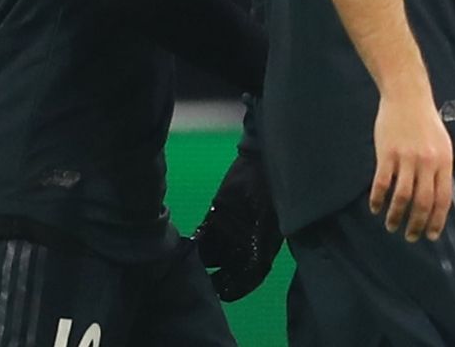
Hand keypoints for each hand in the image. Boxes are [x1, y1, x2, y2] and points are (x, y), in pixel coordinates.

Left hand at [193, 150, 282, 300]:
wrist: (261, 160)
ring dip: (201, 261)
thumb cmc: (270, 192)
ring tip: (186, 269)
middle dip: (215, 278)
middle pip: (229, 267)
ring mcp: (231, 229)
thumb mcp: (268, 221)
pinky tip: (184, 249)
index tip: (223, 295)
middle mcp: (246, 242)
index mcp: (264, 245)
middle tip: (199, 285)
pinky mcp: (216, 215)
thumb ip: (259, 245)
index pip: (251, 275)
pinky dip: (195, 243)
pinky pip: (204, 235)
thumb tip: (250, 268)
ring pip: (213, 253)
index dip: (238, 288)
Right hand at [370, 89, 453, 241]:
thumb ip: (441, 169)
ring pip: (402, 196)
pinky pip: (382, 183)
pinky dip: (378, 199)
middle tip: (411, 237)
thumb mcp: (442, 144)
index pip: (443, 198)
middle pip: (423, 202)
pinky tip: (375, 208)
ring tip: (391, 226)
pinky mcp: (387, 153)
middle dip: (416, 224)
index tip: (431, 235)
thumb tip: (440, 198)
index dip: (437, 220)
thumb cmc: (426, 122)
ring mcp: (406, 158)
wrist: (407, 97)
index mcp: (444, 161)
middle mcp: (427, 162)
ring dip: (396, 216)